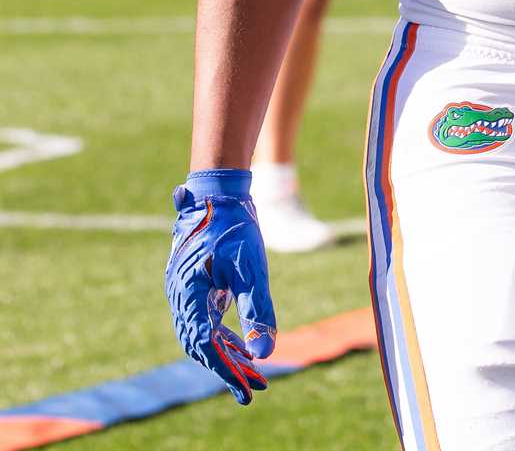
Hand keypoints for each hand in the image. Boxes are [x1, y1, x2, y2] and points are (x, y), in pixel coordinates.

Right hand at [165, 169, 276, 402]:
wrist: (217, 191)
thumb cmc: (235, 226)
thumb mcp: (251, 268)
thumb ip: (257, 310)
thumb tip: (265, 353)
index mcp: (188, 296)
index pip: (207, 346)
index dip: (228, 371)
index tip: (249, 392)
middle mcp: (180, 298)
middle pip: (202, 346)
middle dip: (229, 368)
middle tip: (255, 388)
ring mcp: (183, 292)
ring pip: (202, 334)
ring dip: (226, 353)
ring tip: (252, 374)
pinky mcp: (192, 285)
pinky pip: (204, 319)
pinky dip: (222, 334)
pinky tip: (241, 345)